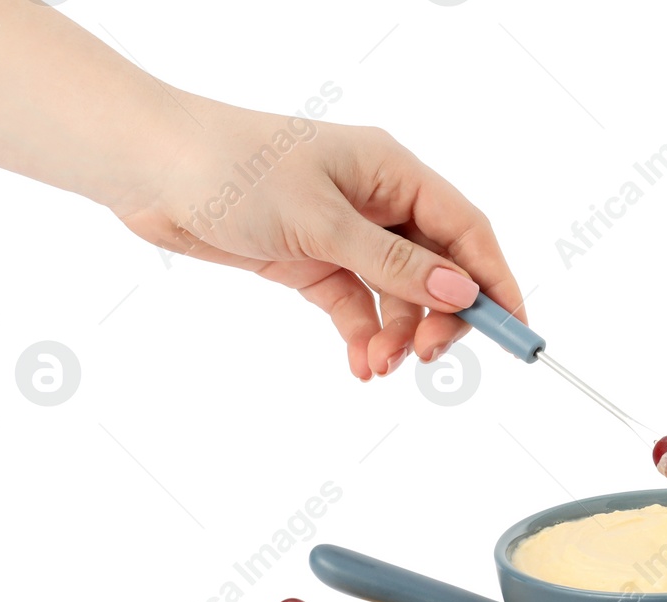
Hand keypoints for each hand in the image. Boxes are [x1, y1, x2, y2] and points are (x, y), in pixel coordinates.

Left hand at [114, 91, 524, 379]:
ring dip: (397, 335)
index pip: (466, 230)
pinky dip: (362, 337)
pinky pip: (357, 307)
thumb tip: (461, 293)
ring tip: (379, 365)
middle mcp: (377, 201)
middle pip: (438, 269)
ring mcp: (346, 234)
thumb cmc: (232, 170)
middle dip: (442, 318)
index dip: (496, 281)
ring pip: (398, 296)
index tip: (515, 330)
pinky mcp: (313, 262)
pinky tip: (360, 364)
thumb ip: (394, 265)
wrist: (150, 170)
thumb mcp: (321, 223)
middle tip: (428, 357)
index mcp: (393, 171)